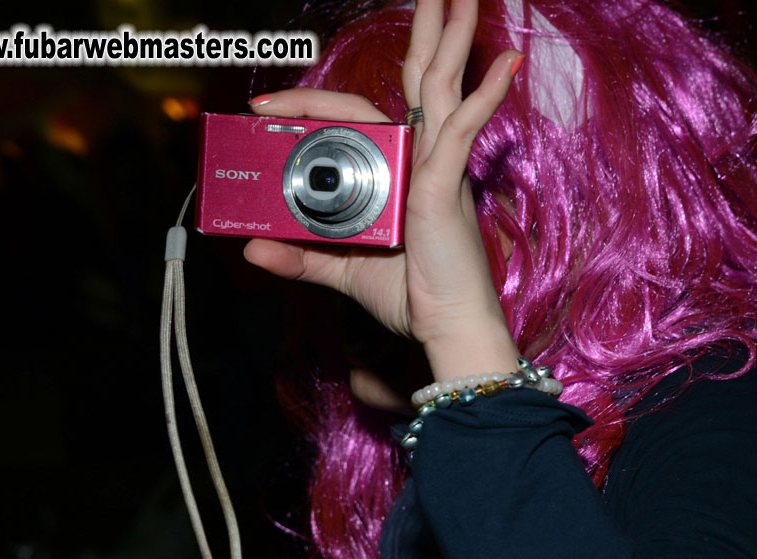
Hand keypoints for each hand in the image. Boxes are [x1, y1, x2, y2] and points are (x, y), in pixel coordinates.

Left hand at [244, 0, 523, 382]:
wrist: (447, 327)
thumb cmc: (412, 297)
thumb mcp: (343, 270)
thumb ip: (300, 257)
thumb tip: (251, 249)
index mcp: (399, 170)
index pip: (357, 116)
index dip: (311, 104)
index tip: (263, 107)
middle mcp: (421, 157)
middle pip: (420, 78)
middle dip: (425, 31)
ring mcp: (437, 164)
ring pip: (441, 85)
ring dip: (449, 38)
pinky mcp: (447, 181)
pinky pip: (462, 127)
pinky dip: (484, 94)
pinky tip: (505, 62)